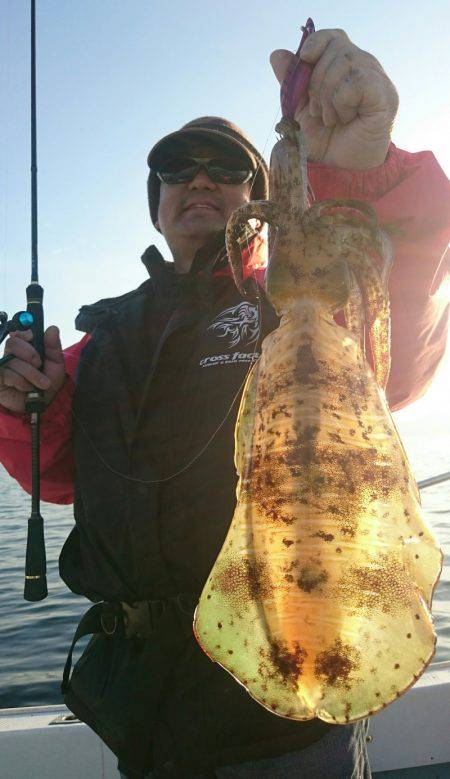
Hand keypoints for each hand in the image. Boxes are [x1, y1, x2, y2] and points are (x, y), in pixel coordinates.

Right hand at [0, 325, 65, 413]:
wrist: (43, 404)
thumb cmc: (47, 383)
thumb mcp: (55, 364)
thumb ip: (53, 346)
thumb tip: (52, 328)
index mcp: (25, 347)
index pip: (18, 333)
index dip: (24, 334)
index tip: (32, 338)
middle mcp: (12, 355)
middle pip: (13, 343)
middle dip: (30, 354)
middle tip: (39, 364)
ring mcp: (3, 367)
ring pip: (13, 361)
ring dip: (31, 373)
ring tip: (41, 383)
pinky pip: (7, 374)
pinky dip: (20, 381)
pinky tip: (26, 388)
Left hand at [270, 28, 398, 169]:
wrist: (343, 169)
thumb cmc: (326, 140)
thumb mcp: (300, 110)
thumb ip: (291, 83)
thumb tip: (276, 54)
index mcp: (344, 65)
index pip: (330, 37)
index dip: (315, 44)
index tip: (305, 62)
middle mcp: (362, 66)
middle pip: (333, 48)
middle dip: (316, 83)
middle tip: (320, 111)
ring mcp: (376, 78)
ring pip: (343, 64)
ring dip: (328, 97)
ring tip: (333, 119)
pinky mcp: (384, 95)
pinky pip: (355, 82)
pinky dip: (342, 103)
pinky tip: (346, 118)